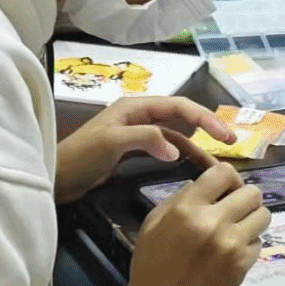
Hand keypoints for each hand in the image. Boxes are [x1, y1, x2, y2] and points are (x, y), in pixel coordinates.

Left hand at [54, 96, 234, 203]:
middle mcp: (138, 116)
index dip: (204, 118)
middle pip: (180, 117)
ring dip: (195, 147)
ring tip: (215, 165)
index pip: (178, 106)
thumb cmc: (79, 157)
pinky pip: (163, 149)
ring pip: (174, 136)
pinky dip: (179, 156)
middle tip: (230, 146)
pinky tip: (191, 167)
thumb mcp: (111, 143)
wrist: (54, 179)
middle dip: (205, 128)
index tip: (224, 136)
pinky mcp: (132, 152)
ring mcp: (135, 134)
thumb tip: (175, 149)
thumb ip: (144, 139)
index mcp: (134, 107)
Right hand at [119, 162, 270, 285]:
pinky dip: (249, 245)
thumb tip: (205, 185)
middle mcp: (213, 222)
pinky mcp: (242, 266)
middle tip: (234, 210)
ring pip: (263, 216)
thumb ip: (179, 198)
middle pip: (252, 192)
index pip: (225, 172)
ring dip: (252, 220)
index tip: (225, 189)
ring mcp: (231, 245)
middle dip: (244, 198)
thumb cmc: (150, 266)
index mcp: (188, 208)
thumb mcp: (153, 222)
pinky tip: (232, 254)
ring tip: (237, 230)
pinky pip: (259, 243)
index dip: (229, 178)